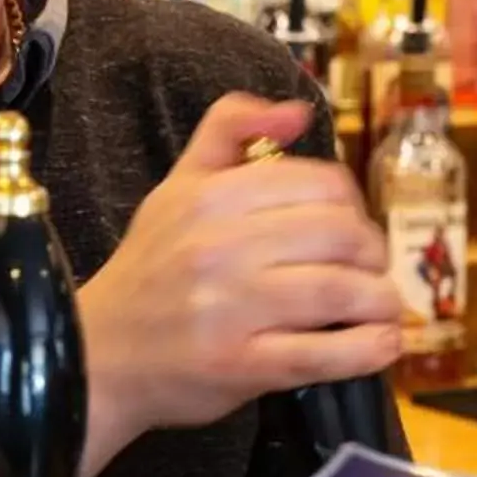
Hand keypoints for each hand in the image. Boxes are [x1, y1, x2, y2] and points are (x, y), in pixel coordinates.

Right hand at [79, 92, 399, 469]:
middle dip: (372, 253)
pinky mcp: (239, 365)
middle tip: (370, 270)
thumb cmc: (148, 270)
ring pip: (340, 290)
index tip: (349, 227)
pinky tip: (380, 343)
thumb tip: (298, 111)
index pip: (320, 184)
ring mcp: (230, 308)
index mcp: (209, 196)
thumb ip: (229, 131)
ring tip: (380, 308)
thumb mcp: (176, 187)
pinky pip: (323, 353)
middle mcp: (220, 246)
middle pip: (339, 234)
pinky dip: (368, 349)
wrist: (95, 354)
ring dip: (379, 301)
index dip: (353, 204)